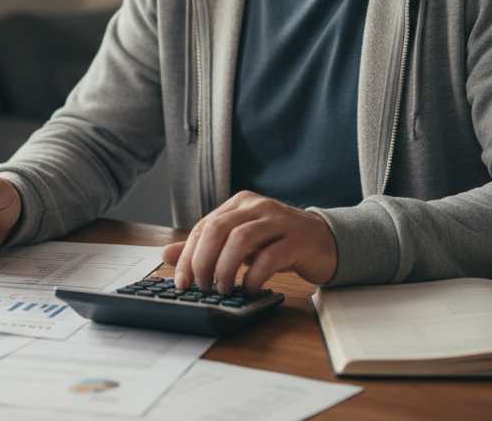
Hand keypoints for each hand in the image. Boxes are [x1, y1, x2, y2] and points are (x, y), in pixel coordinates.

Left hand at [161, 190, 337, 293]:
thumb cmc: (278, 243)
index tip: (182, 282)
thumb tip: (166, 255)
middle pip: (218, 229)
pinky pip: (270, 256)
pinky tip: (249, 288)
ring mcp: (279, 221)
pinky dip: (254, 275)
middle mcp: (257, 206)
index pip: (204, 226)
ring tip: (223, 288)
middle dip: (203, 261)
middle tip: (201, 286)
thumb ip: (205, 248)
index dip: (188, 256)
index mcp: (239, 203)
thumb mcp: (240, 244)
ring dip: (226, 268)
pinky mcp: (297, 240)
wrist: (325, 242)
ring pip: (241, 239)